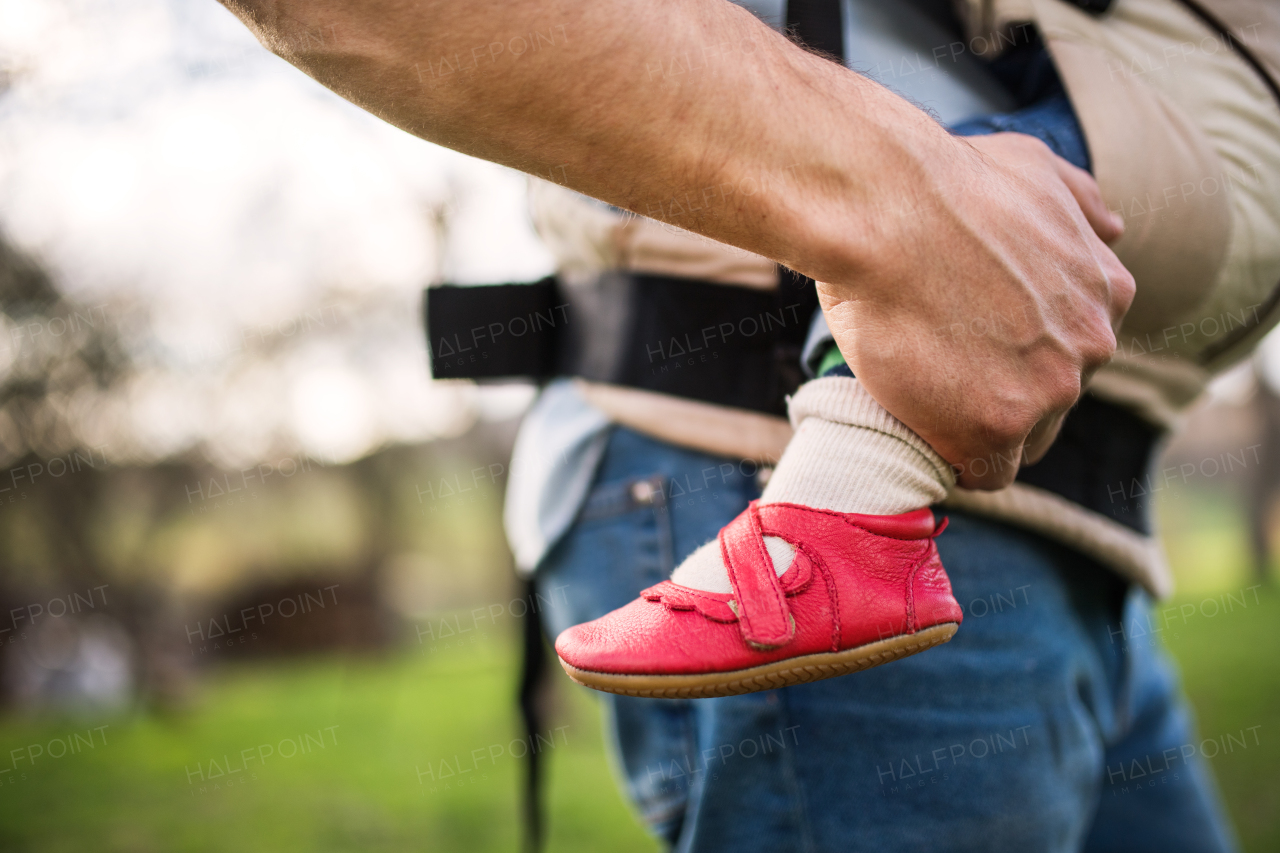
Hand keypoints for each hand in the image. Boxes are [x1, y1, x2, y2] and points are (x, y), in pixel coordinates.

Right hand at [819, 131, 1134, 489]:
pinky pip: (986, 472)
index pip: (1077, 351)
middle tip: (941, 369)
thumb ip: (1080, 202)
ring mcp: (1050, 389)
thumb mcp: (1035, 168)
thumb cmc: (942, 179)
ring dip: (979, 426)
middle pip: (1055, 400)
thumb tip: (1112, 230)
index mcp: (1108, 290)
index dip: (1023, 355)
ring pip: (1024, 440)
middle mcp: (1093, 344)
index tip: (976, 347)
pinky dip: (955, 459)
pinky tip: (923, 433)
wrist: (885, 207)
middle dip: (1005, 391)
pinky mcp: (996, 425)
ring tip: (925, 399)